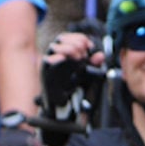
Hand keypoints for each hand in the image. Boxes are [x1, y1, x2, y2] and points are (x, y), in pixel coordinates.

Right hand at [40, 31, 103, 145]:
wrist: (62, 108)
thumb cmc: (72, 89)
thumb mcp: (86, 74)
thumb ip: (92, 64)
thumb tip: (100, 55)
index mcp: (64, 53)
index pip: (69, 37)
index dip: (80, 38)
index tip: (89, 46)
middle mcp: (54, 56)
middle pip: (61, 39)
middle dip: (75, 44)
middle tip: (84, 54)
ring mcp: (49, 64)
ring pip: (54, 47)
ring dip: (68, 49)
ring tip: (78, 57)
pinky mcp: (44, 73)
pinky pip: (47, 62)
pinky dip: (55, 59)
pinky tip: (62, 59)